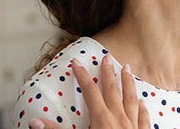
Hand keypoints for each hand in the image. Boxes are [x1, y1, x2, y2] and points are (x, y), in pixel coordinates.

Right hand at [28, 55, 149, 128]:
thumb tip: (35, 122)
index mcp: (102, 119)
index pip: (90, 91)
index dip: (82, 76)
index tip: (76, 62)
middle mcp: (119, 119)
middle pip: (113, 90)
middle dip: (109, 73)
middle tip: (107, 57)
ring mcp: (133, 126)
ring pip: (131, 99)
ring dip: (128, 83)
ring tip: (128, 69)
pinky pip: (144, 118)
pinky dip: (142, 108)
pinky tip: (142, 102)